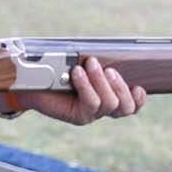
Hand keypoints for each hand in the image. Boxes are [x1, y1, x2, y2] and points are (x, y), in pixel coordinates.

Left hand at [12, 56, 146, 125]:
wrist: (32, 81)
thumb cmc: (59, 68)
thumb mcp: (82, 61)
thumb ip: (97, 62)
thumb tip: (108, 54)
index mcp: (109, 95)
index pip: (132, 105)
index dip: (139, 99)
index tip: (138, 86)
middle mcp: (103, 108)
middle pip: (125, 107)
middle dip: (121, 86)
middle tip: (109, 69)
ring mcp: (91, 114)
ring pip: (109, 104)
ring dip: (101, 81)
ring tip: (90, 64)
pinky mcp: (78, 117)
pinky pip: (90, 103)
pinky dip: (86, 85)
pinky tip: (78, 72)